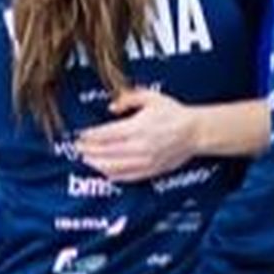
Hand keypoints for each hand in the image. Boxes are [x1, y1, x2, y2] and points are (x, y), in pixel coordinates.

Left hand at [77, 89, 199, 182]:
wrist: (195, 132)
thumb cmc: (173, 113)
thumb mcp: (151, 97)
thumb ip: (128, 98)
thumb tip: (111, 108)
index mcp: (138, 127)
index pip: (106, 134)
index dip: (90, 136)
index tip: (80, 135)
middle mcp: (140, 146)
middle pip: (106, 151)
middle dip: (89, 150)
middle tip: (77, 148)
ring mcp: (145, 161)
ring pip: (114, 167)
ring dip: (97, 164)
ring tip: (87, 160)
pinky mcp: (151, 170)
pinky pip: (128, 176)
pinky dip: (113, 175)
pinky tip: (104, 172)